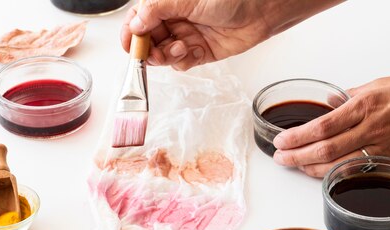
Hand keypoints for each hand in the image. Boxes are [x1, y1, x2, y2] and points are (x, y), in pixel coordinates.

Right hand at [121, 0, 272, 70]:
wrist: (260, 10)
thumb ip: (157, 10)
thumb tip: (135, 23)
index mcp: (167, 3)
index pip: (139, 19)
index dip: (131, 33)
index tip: (129, 45)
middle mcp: (174, 19)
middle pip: (148, 40)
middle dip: (148, 49)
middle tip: (151, 53)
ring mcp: (187, 36)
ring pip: (164, 54)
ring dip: (166, 56)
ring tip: (178, 48)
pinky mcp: (200, 52)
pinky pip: (182, 63)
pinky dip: (183, 61)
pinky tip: (191, 52)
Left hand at [272, 72, 389, 176]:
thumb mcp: (381, 83)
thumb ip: (352, 96)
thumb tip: (330, 103)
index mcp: (366, 106)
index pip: (322, 126)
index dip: (298, 137)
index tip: (281, 141)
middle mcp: (371, 129)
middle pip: (325, 149)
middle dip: (297, 156)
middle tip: (280, 158)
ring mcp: (381, 148)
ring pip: (338, 165)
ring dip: (311, 168)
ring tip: (294, 167)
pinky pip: (357, 171)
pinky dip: (336, 174)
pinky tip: (322, 174)